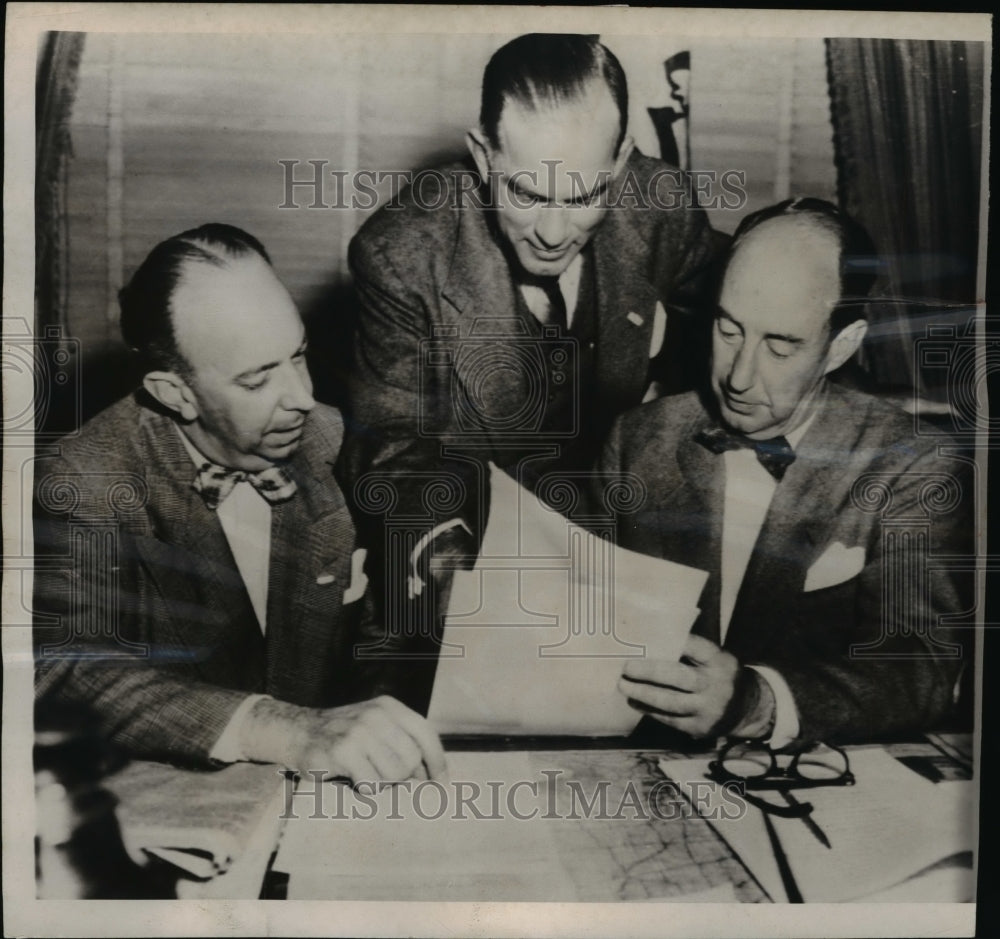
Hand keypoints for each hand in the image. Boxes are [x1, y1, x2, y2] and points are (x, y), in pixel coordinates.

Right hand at [239, 694, 446, 783]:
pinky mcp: (343, 751)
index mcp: (389, 707)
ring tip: (363, 772)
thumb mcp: (375, 728)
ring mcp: (359, 731)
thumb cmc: (343, 736)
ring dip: (381, 782)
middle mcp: (377, 715)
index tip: (441, 782)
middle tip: (380, 773)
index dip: (437, 760)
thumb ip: (402, 744)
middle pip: (411, 759)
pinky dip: (364, 788)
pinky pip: (371, 784)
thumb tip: (431, 775)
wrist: (297, 732)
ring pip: (394, 774)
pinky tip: (351, 777)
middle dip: (401, 776)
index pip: (425, 733)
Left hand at [618, 634, 745, 737]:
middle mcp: (715, 685)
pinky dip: (649, 710)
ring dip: (643, 694)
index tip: (646, 637)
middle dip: (649, 672)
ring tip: (623, 685)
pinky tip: (634, 702)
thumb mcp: (715, 658)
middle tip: (627, 667)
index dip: (671, 643)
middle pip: (679, 677)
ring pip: (671, 702)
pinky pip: (670, 719)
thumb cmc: (720, 675)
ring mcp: (708, 709)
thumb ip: (691, 652)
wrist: (748, 709)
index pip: (695, 648)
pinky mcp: (700, 728)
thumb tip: (651, 642)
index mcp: (719, 661)